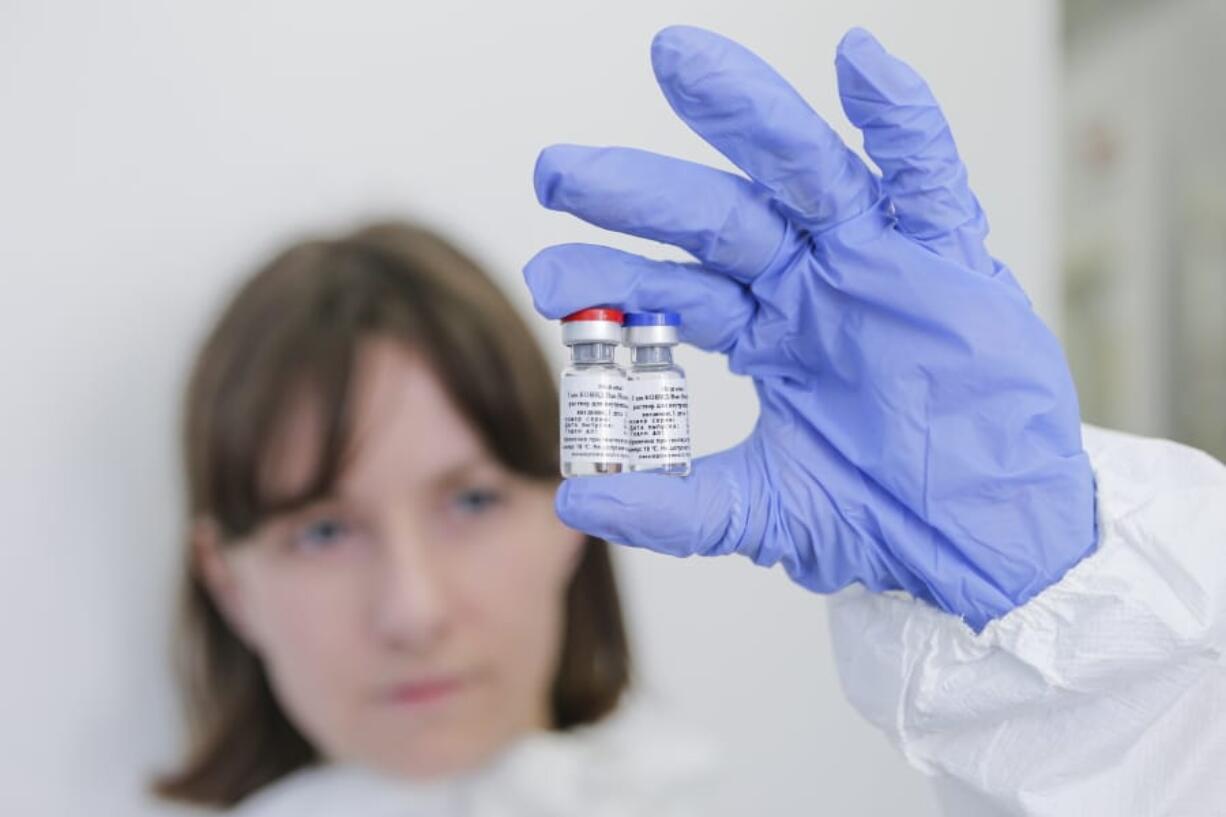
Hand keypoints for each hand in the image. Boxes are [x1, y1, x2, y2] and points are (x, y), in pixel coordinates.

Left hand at [524, 26, 1095, 629]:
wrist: (990, 542)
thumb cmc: (888, 516)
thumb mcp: (769, 514)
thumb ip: (677, 509)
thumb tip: (574, 500)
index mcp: (763, 333)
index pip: (671, 289)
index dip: (609, 278)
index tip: (545, 279)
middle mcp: (809, 283)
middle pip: (716, 216)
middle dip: (639, 190)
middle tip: (558, 171)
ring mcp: (877, 261)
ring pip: (805, 171)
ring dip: (748, 115)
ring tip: (679, 63)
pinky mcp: (950, 258)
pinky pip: (926, 176)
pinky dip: (902, 120)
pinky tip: (860, 64)